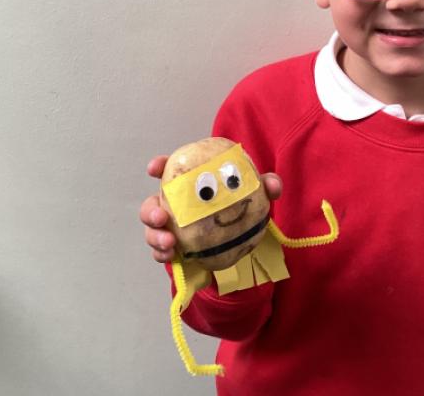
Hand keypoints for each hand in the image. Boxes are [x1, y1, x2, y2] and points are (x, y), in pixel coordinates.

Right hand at [140, 155, 282, 262]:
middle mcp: (175, 205)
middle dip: (150, 211)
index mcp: (188, 184)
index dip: (158, 166)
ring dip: (156, 237)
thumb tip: (272, 186)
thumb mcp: (254, 193)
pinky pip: (162, 251)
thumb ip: (265, 186)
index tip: (154, 168)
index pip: (168, 170)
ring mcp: (172, 228)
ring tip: (170, 243)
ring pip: (153, 231)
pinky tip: (172, 256)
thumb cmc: (239, 205)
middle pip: (152, 204)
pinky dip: (163, 254)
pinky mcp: (176, 248)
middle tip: (161, 217)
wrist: (240, 235)